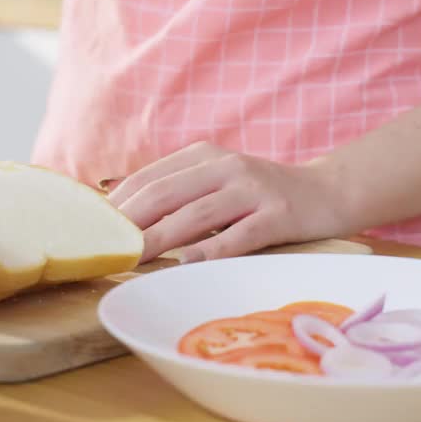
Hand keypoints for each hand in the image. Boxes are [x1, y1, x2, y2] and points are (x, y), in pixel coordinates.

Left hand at [106, 142, 355, 263]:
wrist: (328, 192)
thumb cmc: (263, 195)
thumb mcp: (219, 182)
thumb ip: (181, 193)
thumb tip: (123, 215)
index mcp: (205, 156)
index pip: (150, 177)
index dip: (119, 202)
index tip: (92, 228)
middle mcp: (225, 166)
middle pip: (166, 194)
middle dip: (131, 222)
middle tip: (103, 248)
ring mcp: (253, 189)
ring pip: (196, 215)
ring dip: (161, 239)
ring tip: (133, 259)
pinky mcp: (278, 214)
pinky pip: (239, 235)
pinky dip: (211, 251)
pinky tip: (188, 265)